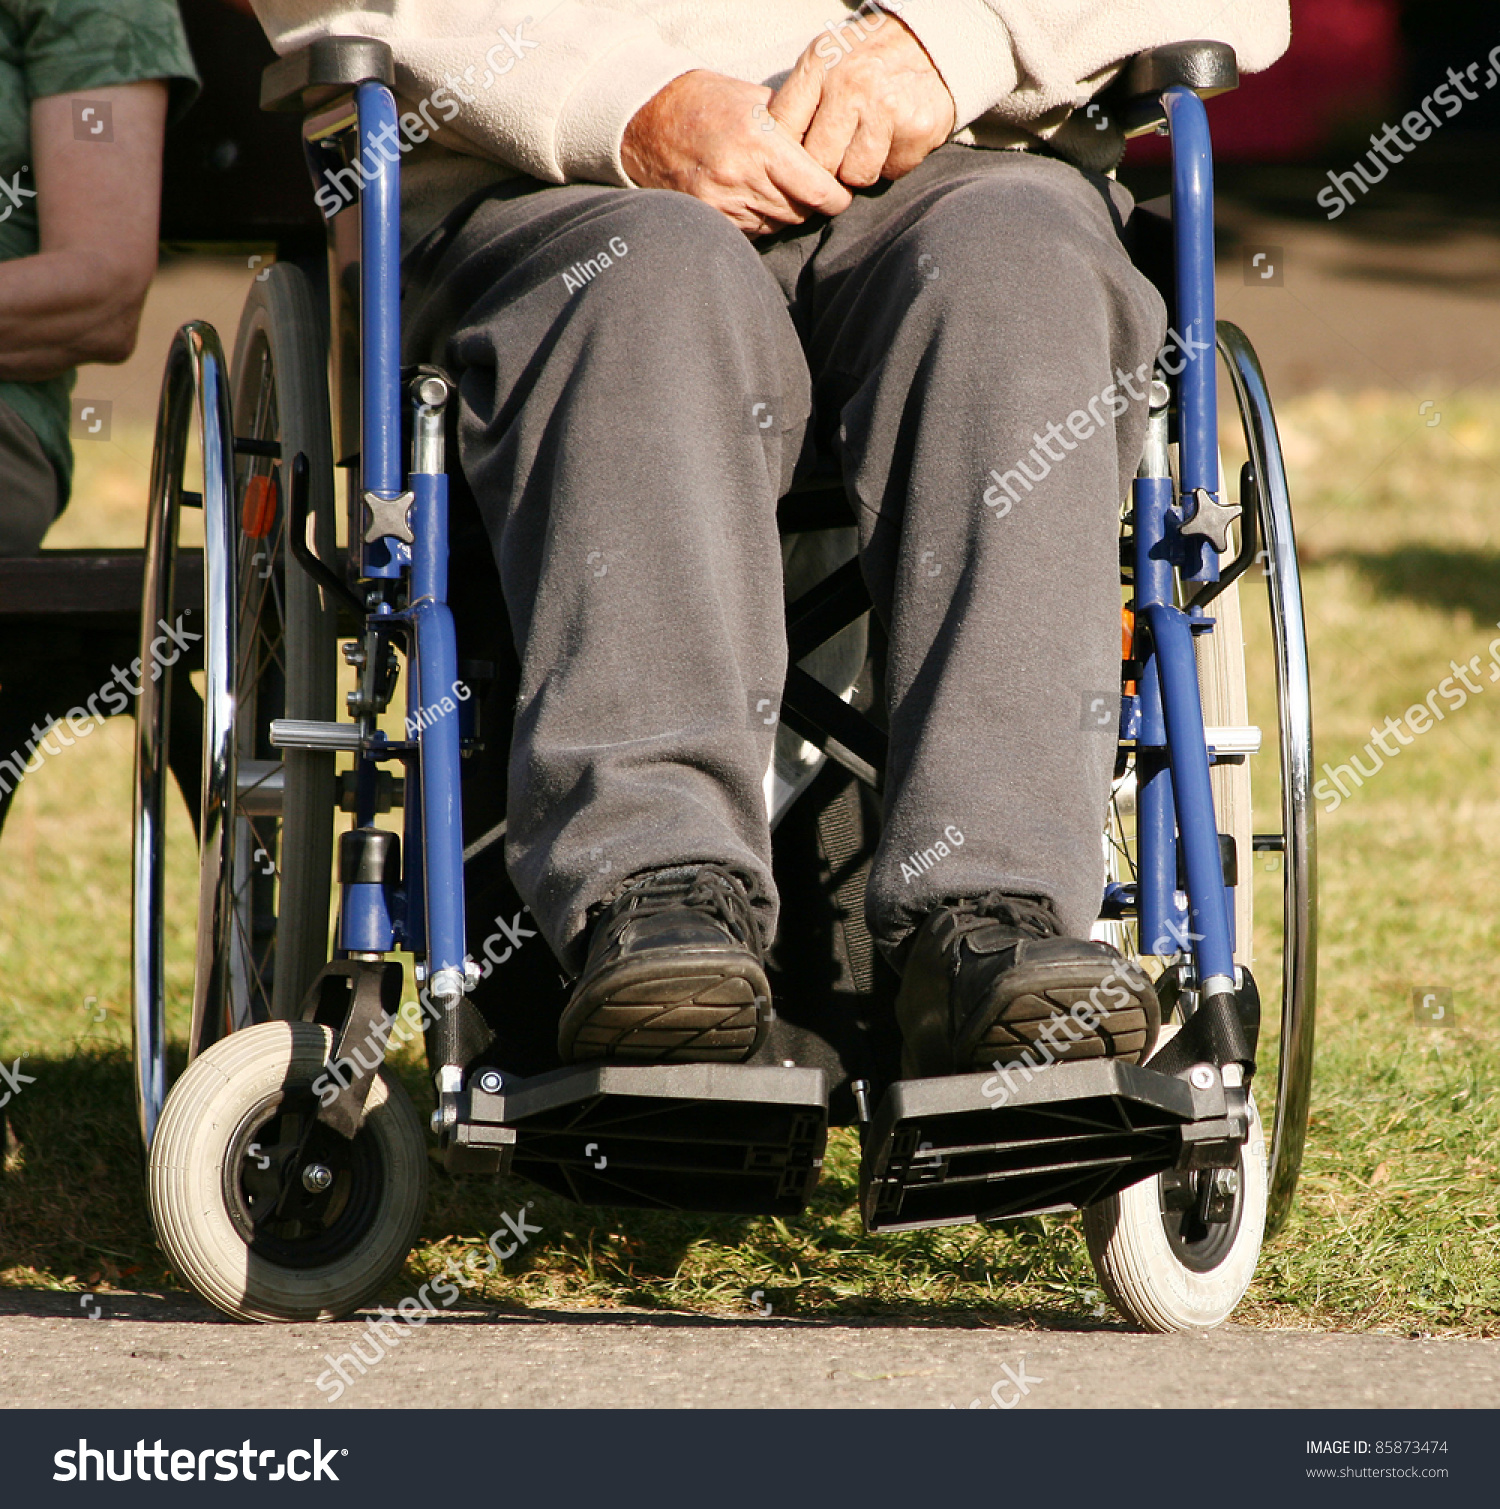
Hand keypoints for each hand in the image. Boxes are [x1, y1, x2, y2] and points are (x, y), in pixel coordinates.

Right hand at [622, 70, 852, 235]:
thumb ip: (793, 126)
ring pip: (777, 224)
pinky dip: (760, 219)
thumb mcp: (755, 100)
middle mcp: (740, 176)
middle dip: (810, 203)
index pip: (815, 189)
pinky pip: (753, 231)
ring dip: (784, 211)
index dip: (835, 198)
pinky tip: (752, 197)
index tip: (841, 197)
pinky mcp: (709, 218)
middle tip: (811, 189)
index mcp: (758, 142)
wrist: (648, 121)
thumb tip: (831, 151)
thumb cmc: (707, 102)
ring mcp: (721, 202)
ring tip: (775, 187)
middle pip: (798, 211)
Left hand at [770, 10, 954, 186]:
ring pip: (855, 176)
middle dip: (825, 169)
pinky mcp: (916, 129)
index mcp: (820, 64)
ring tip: (866, 143)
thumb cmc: (864, 61)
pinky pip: (890, 173)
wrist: (929, 43)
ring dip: (859, 169)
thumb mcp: (825, 63)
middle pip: (818, 163)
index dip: (786, 156)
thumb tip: (769, 156)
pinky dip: (890, 164)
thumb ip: (798, 102)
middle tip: (836, 156)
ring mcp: (886, 107)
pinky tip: (893, 138)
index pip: (783, 130)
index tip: (792, 162)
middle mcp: (852, 84)